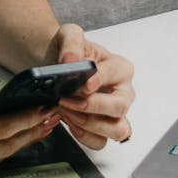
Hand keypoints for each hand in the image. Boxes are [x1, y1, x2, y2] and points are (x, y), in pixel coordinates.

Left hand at [48, 23, 134, 149]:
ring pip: (117, 130)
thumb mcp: (68, 36)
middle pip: (121, 107)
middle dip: (92, 106)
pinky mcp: (102, 128)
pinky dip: (85, 137)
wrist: (54, 65)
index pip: (116, 74)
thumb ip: (71, 43)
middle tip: (67, 101)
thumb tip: (70, 61)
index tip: (82, 85)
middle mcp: (123, 92)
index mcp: (120, 67)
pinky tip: (70, 123)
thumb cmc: (68, 51)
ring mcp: (115, 113)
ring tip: (67, 112)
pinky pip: (100, 142)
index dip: (100, 80)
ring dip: (90, 124)